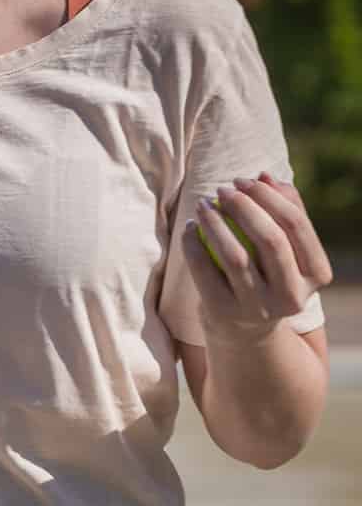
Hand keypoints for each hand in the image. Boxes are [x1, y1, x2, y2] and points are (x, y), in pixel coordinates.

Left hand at [185, 173, 334, 346]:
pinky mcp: (224, 312)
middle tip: (222, 189)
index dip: (270, 197)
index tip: (246, 180)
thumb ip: (282, 212)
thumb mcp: (283, 248)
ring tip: (203, 203)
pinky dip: (193, 244)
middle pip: (270, 240)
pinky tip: (189, 226)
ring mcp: (258, 307)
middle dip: (245, 207)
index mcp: (316, 274)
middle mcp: (291, 295)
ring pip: (235, 256)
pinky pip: (203, 271)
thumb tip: (266, 177)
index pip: (297, 226)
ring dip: (215, 222)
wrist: (245, 328)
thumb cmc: (267, 273)